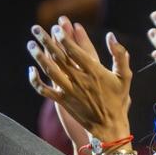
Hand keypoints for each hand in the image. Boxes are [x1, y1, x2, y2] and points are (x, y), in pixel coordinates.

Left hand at [27, 17, 131, 142]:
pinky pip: (44, 90)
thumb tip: (111, 36)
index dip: (64, 38)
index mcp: (94, 71)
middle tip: (36, 29)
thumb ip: (120, 55)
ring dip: (38, 57)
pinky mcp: (62, 101)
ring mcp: (69, 91)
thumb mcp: (125, 77)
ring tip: (30, 44)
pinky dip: (35, 81)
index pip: (75, 51)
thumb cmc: (118, 100)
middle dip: (46, 41)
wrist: (109, 126)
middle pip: (59, 57)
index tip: (56, 27)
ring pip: (50, 71)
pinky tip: (31, 70)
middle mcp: (79, 80)